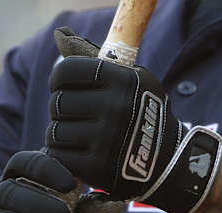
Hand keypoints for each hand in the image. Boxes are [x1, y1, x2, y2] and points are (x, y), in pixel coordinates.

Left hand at [46, 28, 221, 212]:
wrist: (166, 161)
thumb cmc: (143, 115)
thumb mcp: (134, 81)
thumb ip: (100, 63)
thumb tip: (62, 35)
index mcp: (124, 82)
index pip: (66, 71)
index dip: (58, 79)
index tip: (63, 87)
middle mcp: (116, 109)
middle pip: (58, 103)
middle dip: (62, 109)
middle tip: (75, 116)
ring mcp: (106, 141)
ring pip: (55, 132)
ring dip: (61, 134)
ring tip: (78, 135)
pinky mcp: (97, 168)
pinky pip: (59, 156)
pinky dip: (63, 155)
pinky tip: (78, 152)